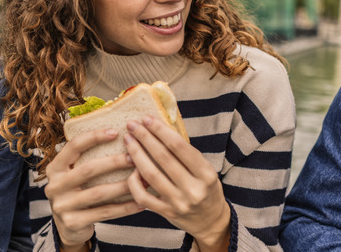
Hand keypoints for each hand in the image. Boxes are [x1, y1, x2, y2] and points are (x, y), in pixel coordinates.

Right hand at [44, 128, 144, 248]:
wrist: (68, 227)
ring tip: (142, 180)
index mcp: (55, 168)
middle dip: (114, 162)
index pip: (74, 146)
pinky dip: (125, 208)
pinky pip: (104, 212)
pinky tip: (140, 202)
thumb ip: (87, 158)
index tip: (116, 132)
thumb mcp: (74, 173)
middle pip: (88, 170)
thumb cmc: (78, 192)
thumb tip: (123, 137)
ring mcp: (62, 206)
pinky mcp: (73, 222)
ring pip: (98, 193)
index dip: (94, 137)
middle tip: (134, 158)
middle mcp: (55, 186)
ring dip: (123, 186)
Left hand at [124, 117, 230, 250]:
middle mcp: (193, 189)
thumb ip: (186, 154)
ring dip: (136, 154)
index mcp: (206, 174)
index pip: (179, 147)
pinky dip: (134, 182)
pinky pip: (144, 196)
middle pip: (163, 158)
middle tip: (132, 124)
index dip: (161, 131)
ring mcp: (178, 203)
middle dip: (145, 138)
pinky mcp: (166, 213)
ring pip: (151, 174)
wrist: (211, 221)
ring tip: (128, 140)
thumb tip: (161, 129)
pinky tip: (132, 169)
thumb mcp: (205, 170)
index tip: (147, 119)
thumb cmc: (207, 189)